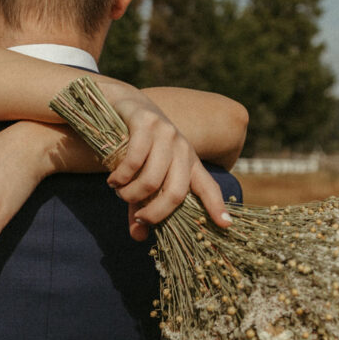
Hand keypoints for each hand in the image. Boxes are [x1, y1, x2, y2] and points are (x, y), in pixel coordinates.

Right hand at [104, 92, 232, 239]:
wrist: (122, 103)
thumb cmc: (134, 145)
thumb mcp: (142, 176)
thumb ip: (142, 205)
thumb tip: (138, 236)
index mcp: (188, 161)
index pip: (208, 186)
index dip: (217, 206)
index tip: (225, 225)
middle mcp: (181, 147)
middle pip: (177, 192)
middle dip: (156, 214)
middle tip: (140, 218)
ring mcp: (165, 133)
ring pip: (153, 180)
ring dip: (132, 195)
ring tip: (120, 193)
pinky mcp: (146, 123)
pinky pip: (134, 161)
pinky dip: (121, 177)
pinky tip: (113, 180)